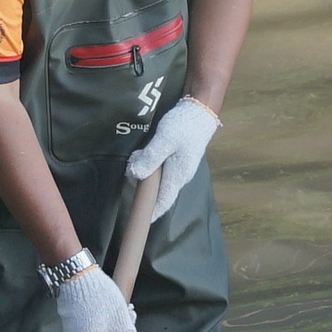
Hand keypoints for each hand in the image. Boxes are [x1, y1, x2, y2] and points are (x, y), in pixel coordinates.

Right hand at [57, 264, 137, 331]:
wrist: (78, 276)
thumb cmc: (99, 300)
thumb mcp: (120, 320)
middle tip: (124, 326)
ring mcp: (70, 329)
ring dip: (105, 329)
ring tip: (120, 312)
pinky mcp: (69, 317)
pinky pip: (84, 327)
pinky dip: (97, 321)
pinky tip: (108, 306)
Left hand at [125, 99, 219, 221]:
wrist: (199, 110)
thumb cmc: (184, 126)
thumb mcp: (165, 140)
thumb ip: (151, 158)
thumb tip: (137, 176)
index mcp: (178, 175)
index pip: (164, 201)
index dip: (152, 212)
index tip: (141, 221)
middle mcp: (179, 176)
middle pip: (158, 190)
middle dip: (141, 184)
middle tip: (131, 168)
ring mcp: (179, 167)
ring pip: (157, 178)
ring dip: (144, 171)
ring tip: (137, 156)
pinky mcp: (176, 158)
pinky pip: (160, 168)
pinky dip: (149, 163)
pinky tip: (143, 152)